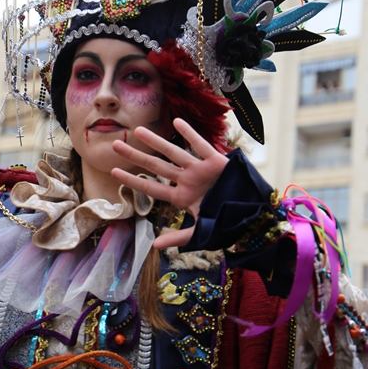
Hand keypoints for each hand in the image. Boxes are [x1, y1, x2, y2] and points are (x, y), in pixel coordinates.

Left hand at [110, 118, 227, 248]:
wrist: (254, 217)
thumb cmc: (228, 224)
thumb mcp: (200, 233)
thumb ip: (178, 238)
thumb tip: (155, 245)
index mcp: (181, 197)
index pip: (151, 188)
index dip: (132, 180)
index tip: (113, 172)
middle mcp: (187, 181)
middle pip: (156, 167)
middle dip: (135, 157)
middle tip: (114, 145)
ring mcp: (200, 170)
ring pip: (174, 153)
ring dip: (156, 142)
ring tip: (137, 131)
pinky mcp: (217, 162)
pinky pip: (201, 146)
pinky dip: (190, 135)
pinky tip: (177, 122)